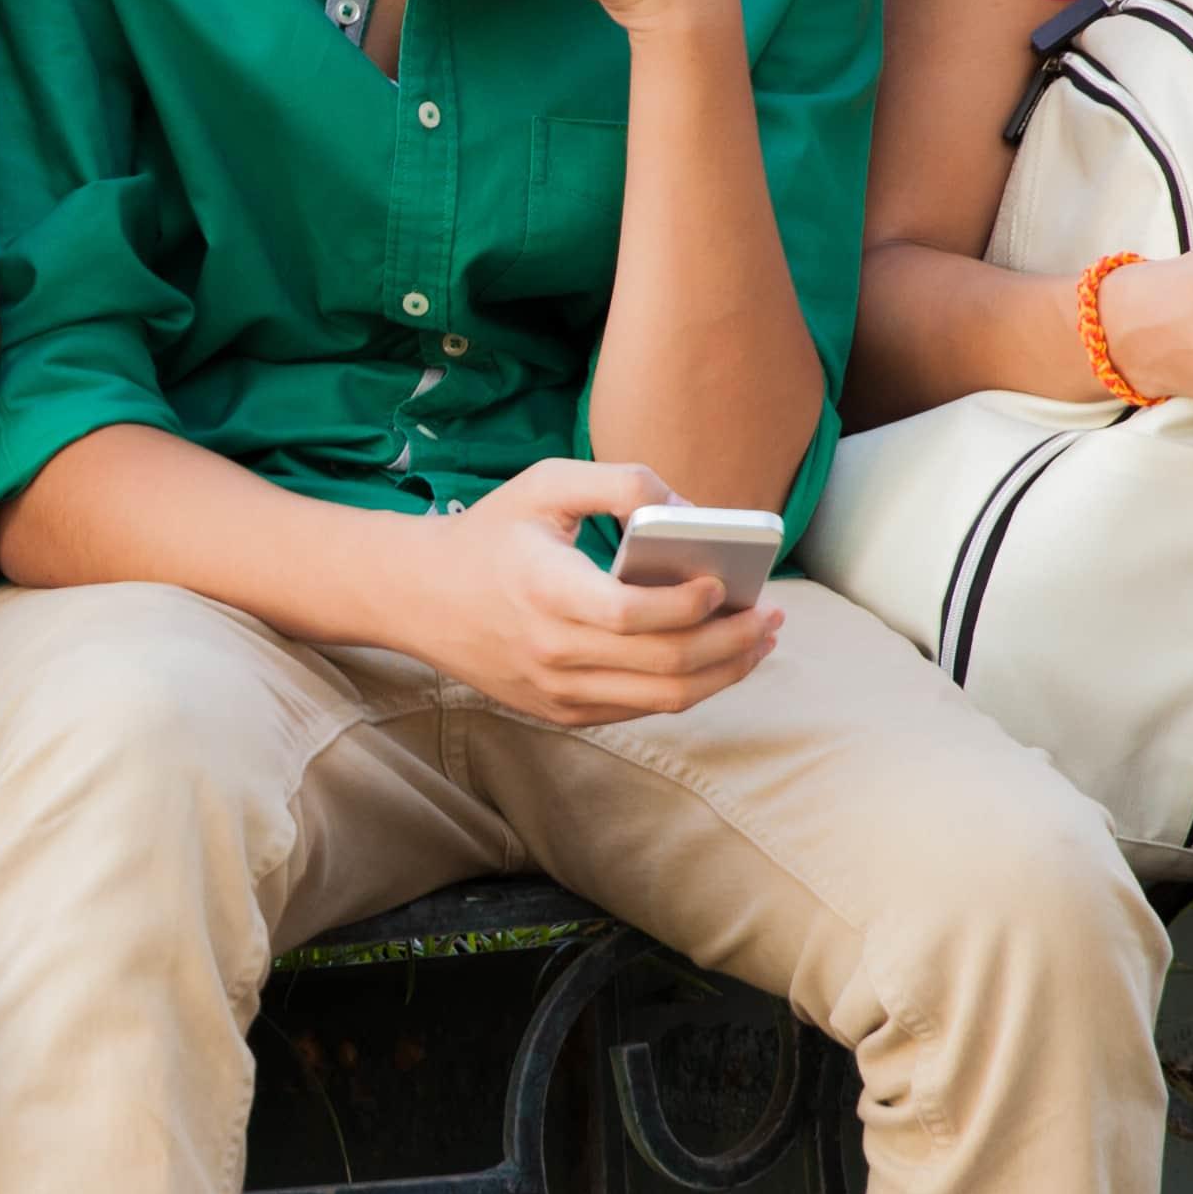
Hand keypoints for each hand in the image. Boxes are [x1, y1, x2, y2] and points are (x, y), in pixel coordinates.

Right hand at [393, 459, 783, 729]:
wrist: (419, 597)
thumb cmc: (491, 534)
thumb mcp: (546, 484)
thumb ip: (620, 481)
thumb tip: (690, 509)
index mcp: (545, 590)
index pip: (633, 614)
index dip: (690, 604)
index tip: (725, 581)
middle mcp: (550, 651)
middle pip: (665, 664)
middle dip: (733, 642)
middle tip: (772, 616)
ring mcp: (555, 691)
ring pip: (663, 698)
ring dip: (724, 672)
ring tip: (759, 642)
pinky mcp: (560, 711)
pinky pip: (640, 707)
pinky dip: (688, 687)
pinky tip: (714, 660)